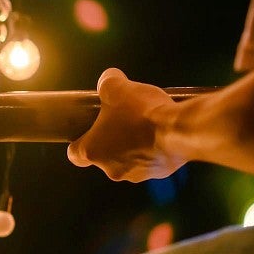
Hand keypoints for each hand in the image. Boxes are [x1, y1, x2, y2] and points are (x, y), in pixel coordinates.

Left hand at [67, 68, 184, 181]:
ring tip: (144, 123)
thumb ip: (106, 83)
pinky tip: (160, 131)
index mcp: (93, 152)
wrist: (178, 130)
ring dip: (133, 144)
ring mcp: (136, 174)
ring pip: (128, 159)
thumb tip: (108, 79)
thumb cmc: (141, 112)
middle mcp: (112, 169)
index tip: (87, 131)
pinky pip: (150, 160)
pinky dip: (152, 149)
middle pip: (104, 155)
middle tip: (121, 119)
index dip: (79, 141)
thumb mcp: (116, 87)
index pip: (75, 154)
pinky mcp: (158, 173)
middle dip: (111, 138)